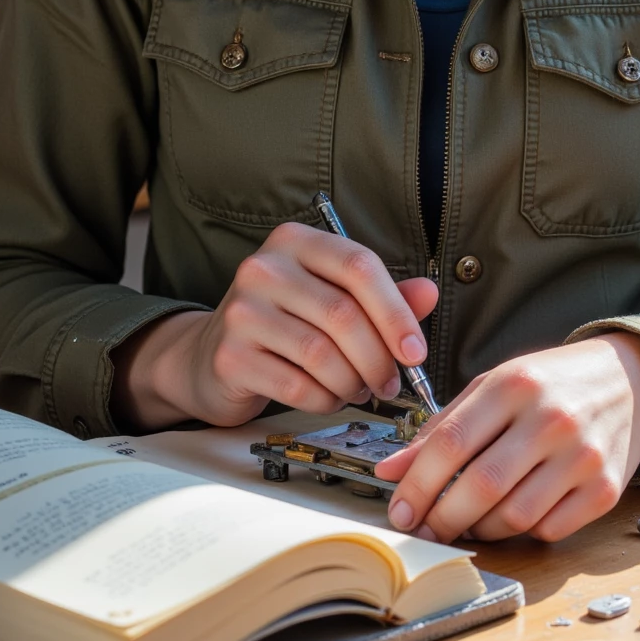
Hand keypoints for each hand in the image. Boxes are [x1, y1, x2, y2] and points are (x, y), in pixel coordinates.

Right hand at [111, 221, 437, 430]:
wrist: (210, 356)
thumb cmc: (285, 323)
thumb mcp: (331, 297)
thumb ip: (380, 296)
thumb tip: (429, 294)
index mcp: (295, 241)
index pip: (359, 265)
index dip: (396, 312)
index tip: (416, 352)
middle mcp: (264, 267)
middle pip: (343, 314)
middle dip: (377, 358)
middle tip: (389, 383)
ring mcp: (242, 310)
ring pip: (322, 354)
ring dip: (352, 382)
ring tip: (357, 389)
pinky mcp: (230, 355)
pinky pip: (296, 386)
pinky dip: (324, 399)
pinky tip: (328, 397)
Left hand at [373, 332, 639, 543]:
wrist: (628, 381)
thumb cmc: (550, 383)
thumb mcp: (493, 386)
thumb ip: (441, 426)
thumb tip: (390, 471)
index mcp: (515, 384)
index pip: (452, 443)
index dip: (417, 484)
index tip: (399, 509)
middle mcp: (551, 418)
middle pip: (481, 486)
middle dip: (441, 518)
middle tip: (425, 530)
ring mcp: (582, 455)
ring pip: (514, 517)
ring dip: (480, 529)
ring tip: (468, 520)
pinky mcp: (605, 489)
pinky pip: (548, 529)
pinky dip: (522, 532)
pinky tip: (514, 514)